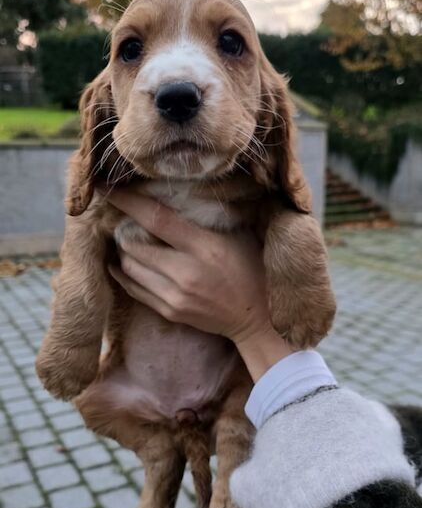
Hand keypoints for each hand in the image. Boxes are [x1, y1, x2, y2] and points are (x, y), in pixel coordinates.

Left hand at [106, 188, 292, 380]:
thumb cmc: (250, 269)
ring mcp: (174, 296)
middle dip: (123, 228)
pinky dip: (123, 273)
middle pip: (134, 245)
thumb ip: (204, 219)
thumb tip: (172, 194)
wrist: (255, 318)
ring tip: (128, 239)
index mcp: (203, 247)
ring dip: (124, 251)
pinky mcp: (169, 312)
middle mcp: (184, 273)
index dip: (128, 202)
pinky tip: (121, 262)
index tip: (109, 189)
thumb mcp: (236, 236)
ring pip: (129, 267)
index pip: (156, 219)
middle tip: (123, 217)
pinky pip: (133, 289)